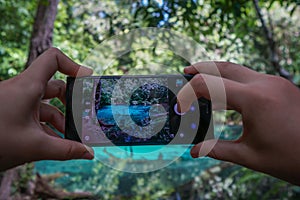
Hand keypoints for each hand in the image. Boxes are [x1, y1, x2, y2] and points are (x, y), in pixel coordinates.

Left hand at [0, 47, 93, 170]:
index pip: (53, 59)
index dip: (73, 65)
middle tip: (83, 118)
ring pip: (45, 105)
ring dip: (60, 121)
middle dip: (71, 104)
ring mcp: (16, 102)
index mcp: (28, 86)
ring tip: (71, 139)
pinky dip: (47, 127)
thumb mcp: (33, 146)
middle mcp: (23, 90)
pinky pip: (34, 116)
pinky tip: (56, 144)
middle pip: (55, 86)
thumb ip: (65, 150)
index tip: (87, 80)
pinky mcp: (12, 113)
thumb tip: (89, 154)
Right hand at [177, 61, 299, 184]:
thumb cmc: (291, 159)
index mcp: (255, 99)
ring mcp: (275, 83)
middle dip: (202, 68)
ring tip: (202, 78)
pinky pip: (252, 77)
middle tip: (186, 72)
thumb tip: (194, 152)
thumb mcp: (249, 156)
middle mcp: (265, 84)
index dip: (190, 94)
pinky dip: (234, 81)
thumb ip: (217, 150)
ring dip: (218, 72)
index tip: (181, 105)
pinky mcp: (281, 86)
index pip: (211, 85)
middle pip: (224, 67)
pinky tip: (227, 91)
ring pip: (239, 70)